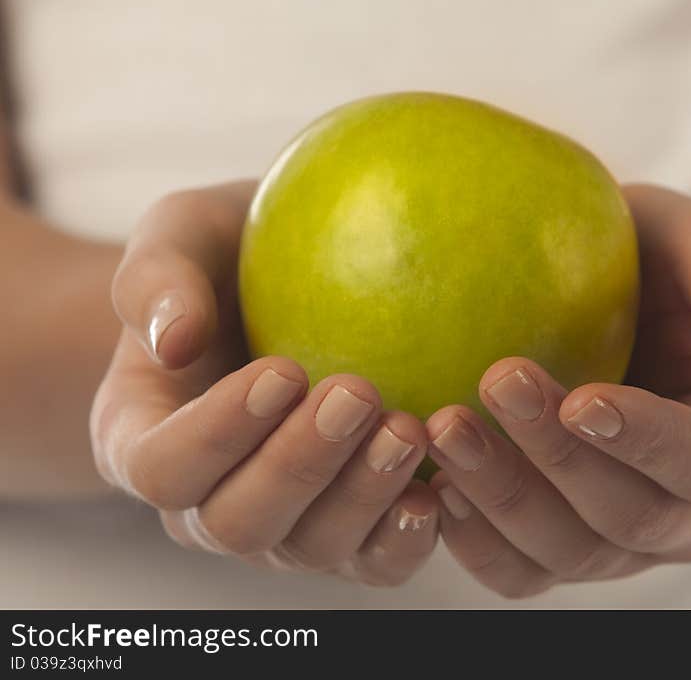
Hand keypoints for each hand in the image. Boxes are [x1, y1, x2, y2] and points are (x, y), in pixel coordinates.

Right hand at [90, 181, 438, 585]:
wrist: (286, 284)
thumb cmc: (227, 255)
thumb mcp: (182, 233)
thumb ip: (156, 280)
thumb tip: (174, 341)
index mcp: (145, 438)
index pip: (161, 467)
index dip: (216, 435)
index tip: (283, 370)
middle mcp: (207, 498)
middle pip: (238, 524)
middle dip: (299, 467)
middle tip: (357, 394)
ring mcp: (282, 523)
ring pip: (311, 548)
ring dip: (361, 497)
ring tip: (407, 430)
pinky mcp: (349, 529)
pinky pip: (372, 561)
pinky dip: (405, 536)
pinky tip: (441, 486)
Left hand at [427, 184, 690, 597]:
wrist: (625, 311)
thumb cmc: (669, 271)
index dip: (649, 441)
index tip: (582, 398)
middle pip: (630, 516)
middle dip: (556, 459)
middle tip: (495, 383)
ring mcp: (624, 541)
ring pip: (569, 552)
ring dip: (502, 497)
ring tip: (444, 426)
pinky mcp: (562, 548)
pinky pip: (522, 572)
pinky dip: (476, 541)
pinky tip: (434, 485)